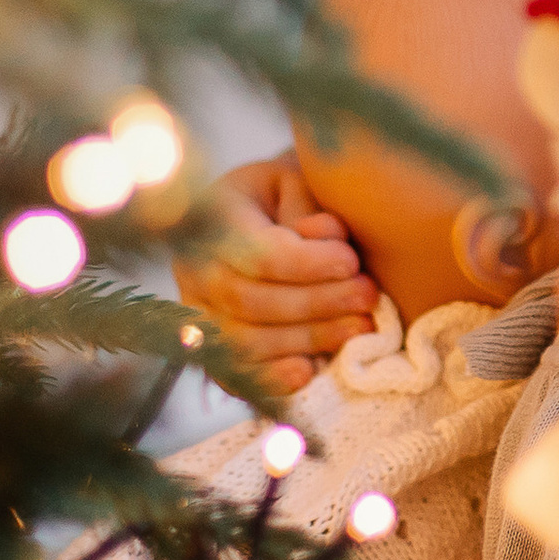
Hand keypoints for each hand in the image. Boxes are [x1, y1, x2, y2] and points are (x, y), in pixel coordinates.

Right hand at [173, 153, 377, 396]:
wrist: (262, 213)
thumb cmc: (289, 196)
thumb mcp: (300, 181)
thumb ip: (311, 207)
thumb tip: (325, 237)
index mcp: (212, 217)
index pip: (257, 253)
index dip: (308, 264)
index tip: (351, 262)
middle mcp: (191, 267)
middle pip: (251, 301)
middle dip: (317, 304)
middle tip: (367, 297)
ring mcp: (194, 312)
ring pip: (244, 341)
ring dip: (308, 339)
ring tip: (359, 327)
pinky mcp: (207, 348)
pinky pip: (232, 374)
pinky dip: (271, 378)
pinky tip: (309, 370)